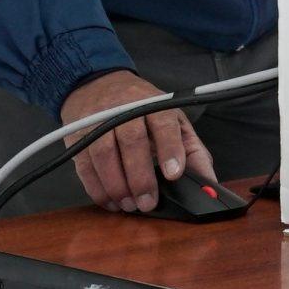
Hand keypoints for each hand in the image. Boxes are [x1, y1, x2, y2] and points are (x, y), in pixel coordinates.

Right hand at [58, 70, 217, 213]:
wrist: (99, 84)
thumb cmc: (143, 109)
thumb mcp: (173, 120)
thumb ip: (192, 151)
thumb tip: (210, 183)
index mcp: (154, 104)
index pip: (164, 123)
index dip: (169, 149)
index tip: (173, 174)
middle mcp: (125, 109)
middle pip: (131, 142)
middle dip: (140, 177)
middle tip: (147, 202)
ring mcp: (99, 121)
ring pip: (104, 155)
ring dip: (116, 186)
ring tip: (128, 205)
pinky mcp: (79, 136)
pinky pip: (84, 165)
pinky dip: (96, 188)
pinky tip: (110, 200)